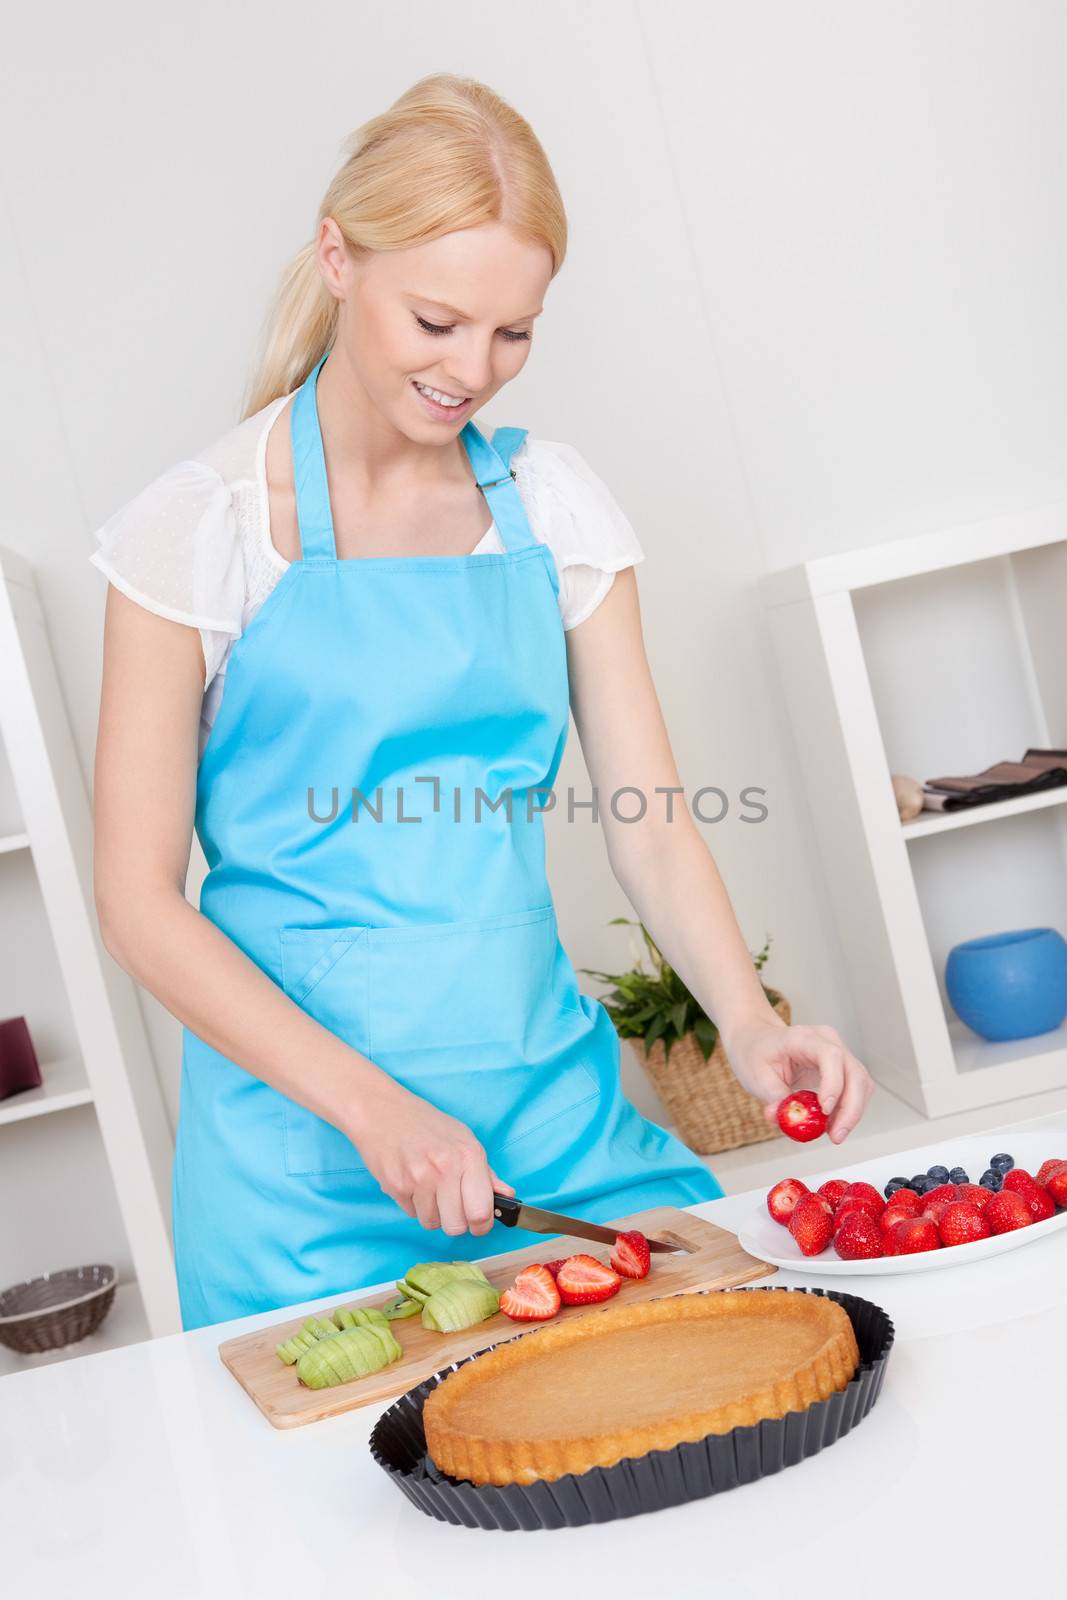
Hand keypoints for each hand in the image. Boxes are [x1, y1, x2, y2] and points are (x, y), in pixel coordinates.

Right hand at [345, 1077, 514, 1235]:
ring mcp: (418, 1179)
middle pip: (456, 1227)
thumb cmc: (425, 1124)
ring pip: (432, 1224)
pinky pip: (411, 1214)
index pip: (481, 1212)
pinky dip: (414, 1204)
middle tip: (452, 1206)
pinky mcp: (395, 1186)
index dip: (482, 1225)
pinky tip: (412, 1182)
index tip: (479, 1223)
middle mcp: (445, 1168)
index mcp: (468, 1156)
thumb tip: (507, 1196)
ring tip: (429, 1188)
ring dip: (433, 1213)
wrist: (383, 1111)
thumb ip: (486, 1172)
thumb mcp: (463, 1139)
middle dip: (456, 1221)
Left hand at [723, 1016, 874, 1143]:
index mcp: (803, 1037)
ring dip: (852, 1112)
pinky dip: (849, 1109)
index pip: (830, 1056)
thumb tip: (790, 1121)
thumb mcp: (756, 1076)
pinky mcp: (842, 1067)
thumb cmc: (755, 1053)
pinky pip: (856, 1089)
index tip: (825, 1110)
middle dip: (850, 1109)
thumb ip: (775, 1098)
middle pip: (854, 1073)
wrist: (756, 1041)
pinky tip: (834, 1124)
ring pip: (861, 1083)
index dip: (833, 1084)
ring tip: (833, 1134)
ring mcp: (838, 1052)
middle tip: (835, 1136)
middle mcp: (827, 1041)